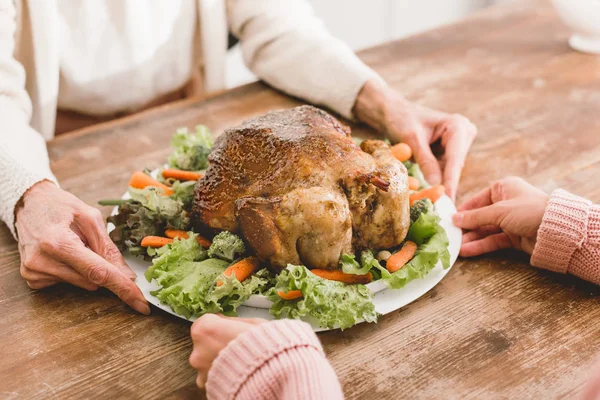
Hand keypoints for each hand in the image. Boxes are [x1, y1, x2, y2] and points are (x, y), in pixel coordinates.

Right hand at [15, 181, 148, 313]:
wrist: (30, 203)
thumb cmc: (61, 206)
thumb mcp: (90, 218)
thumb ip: (109, 248)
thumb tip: (127, 276)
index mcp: (58, 242)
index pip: (97, 272)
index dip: (122, 288)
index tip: (141, 304)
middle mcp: (42, 261)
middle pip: (92, 280)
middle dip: (103, 267)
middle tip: (92, 244)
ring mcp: (34, 273)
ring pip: (82, 283)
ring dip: (87, 268)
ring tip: (73, 244)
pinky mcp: (33, 279)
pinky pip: (68, 282)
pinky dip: (73, 270)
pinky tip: (63, 253)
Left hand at [189, 314, 264, 387]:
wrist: (270, 372)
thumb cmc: (263, 344)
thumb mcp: (251, 323)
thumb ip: (231, 322)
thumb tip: (226, 322)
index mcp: (205, 329)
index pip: (203, 322)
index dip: (216, 324)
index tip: (225, 328)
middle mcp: (198, 350)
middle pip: (203, 343)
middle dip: (215, 344)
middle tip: (235, 346)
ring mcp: (201, 370)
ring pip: (206, 362)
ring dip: (217, 361)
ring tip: (238, 361)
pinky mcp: (208, 386)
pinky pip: (210, 377)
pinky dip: (220, 375)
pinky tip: (235, 372)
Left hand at [354, 79, 476, 199]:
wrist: (394, 111)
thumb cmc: (401, 119)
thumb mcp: (411, 140)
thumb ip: (425, 161)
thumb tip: (437, 186)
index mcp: (458, 126)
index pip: (455, 159)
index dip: (450, 181)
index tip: (448, 200)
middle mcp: (464, 133)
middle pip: (455, 166)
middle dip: (447, 185)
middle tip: (442, 209)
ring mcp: (458, 143)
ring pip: (450, 170)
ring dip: (442, 185)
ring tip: (436, 205)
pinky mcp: (450, 152)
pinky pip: (444, 169)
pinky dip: (437, 179)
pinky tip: (432, 194)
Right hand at [453, 177, 548, 256]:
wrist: (557, 230)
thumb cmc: (529, 211)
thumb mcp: (499, 211)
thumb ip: (475, 216)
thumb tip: (453, 219)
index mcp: (503, 188)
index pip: (477, 200)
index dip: (462, 210)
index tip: (447, 219)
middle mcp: (505, 203)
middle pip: (479, 216)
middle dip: (465, 227)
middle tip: (448, 235)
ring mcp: (509, 221)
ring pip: (485, 230)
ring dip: (471, 238)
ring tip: (455, 247)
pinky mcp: (513, 237)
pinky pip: (492, 240)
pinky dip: (480, 246)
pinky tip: (467, 251)